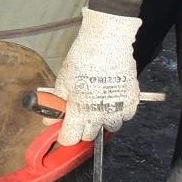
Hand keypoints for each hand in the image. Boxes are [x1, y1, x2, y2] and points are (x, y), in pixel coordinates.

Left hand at [51, 8, 141, 144]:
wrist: (107, 42)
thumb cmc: (82, 59)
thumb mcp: (62, 81)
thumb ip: (57, 104)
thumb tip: (49, 120)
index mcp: (79, 111)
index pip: (70, 139)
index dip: (64, 137)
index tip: (63, 131)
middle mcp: (100, 115)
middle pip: (90, 136)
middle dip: (82, 128)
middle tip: (79, 113)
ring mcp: (118, 109)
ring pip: (110, 127)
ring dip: (102, 121)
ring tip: (96, 105)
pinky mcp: (132, 101)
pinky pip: (125, 116)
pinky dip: (118, 111)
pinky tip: (111, 99)